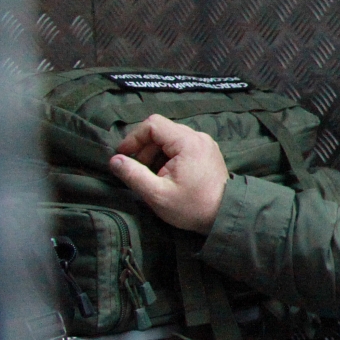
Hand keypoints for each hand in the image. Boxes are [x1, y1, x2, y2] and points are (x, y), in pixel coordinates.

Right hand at [110, 115, 229, 232]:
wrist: (225, 215)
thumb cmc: (192, 206)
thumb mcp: (156, 194)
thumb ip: (133, 174)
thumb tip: (114, 160)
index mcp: (188, 142)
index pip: (153, 124)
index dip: (133, 138)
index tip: (123, 155)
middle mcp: (199, 137)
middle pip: (161, 130)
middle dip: (144, 148)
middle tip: (139, 170)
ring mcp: (205, 144)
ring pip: (170, 138)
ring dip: (155, 153)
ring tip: (153, 175)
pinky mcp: (207, 152)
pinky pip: (181, 146)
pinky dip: (168, 156)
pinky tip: (166, 175)